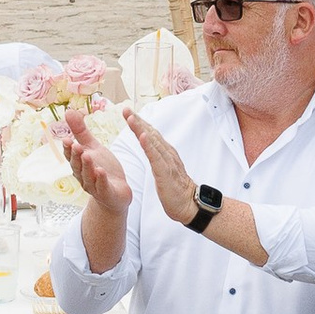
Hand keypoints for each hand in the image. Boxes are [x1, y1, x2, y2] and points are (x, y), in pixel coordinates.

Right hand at [59, 103, 133, 215]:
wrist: (116, 193)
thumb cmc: (103, 169)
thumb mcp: (93, 147)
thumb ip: (81, 132)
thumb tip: (68, 111)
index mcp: (80, 164)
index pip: (71, 156)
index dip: (68, 149)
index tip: (66, 139)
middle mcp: (84, 176)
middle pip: (78, 166)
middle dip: (76, 156)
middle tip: (76, 145)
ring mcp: (94, 186)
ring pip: (88, 176)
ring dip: (87, 166)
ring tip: (87, 155)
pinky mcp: (106, 194)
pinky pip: (102, 187)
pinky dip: (101, 180)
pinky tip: (100, 171)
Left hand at [119, 109, 205, 228]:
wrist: (188, 204)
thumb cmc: (175, 189)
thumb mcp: (164, 169)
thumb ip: (158, 156)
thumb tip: (151, 145)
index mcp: (165, 152)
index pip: (151, 134)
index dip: (139, 123)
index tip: (128, 113)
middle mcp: (167, 153)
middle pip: (150, 133)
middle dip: (137, 120)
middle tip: (125, 109)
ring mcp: (166, 161)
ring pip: (152, 141)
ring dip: (140, 128)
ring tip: (131, 118)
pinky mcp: (165, 172)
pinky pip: (155, 157)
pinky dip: (148, 145)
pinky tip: (142, 136)